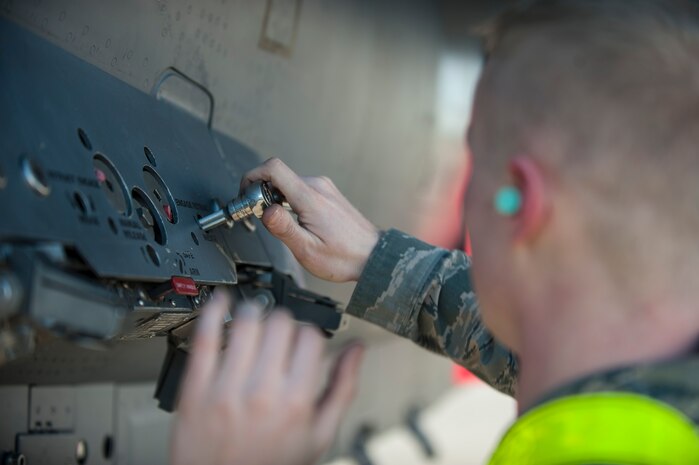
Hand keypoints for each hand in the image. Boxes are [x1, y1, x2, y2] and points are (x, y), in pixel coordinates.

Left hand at [170, 291, 364, 464]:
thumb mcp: (319, 437)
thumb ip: (342, 389)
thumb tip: (356, 351)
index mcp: (296, 401)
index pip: (310, 337)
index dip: (310, 334)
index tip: (304, 340)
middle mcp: (262, 392)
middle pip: (280, 323)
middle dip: (284, 323)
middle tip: (279, 333)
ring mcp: (226, 388)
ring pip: (246, 321)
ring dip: (254, 312)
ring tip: (254, 318)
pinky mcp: (196, 389)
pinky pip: (204, 337)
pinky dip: (212, 311)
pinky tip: (219, 302)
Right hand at [242, 158, 378, 281]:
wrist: (373, 256)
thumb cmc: (344, 257)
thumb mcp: (307, 250)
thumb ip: (283, 228)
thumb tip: (264, 211)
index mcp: (310, 197)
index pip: (273, 168)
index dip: (252, 177)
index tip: (245, 194)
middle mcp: (317, 186)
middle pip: (278, 176)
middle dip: (262, 194)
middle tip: (260, 217)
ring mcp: (324, 188)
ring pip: (288, 183)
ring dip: (275, 199)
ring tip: (280, 224)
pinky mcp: (327, 194)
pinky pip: (299, 189)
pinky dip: (288, 201)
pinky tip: (294, 221)